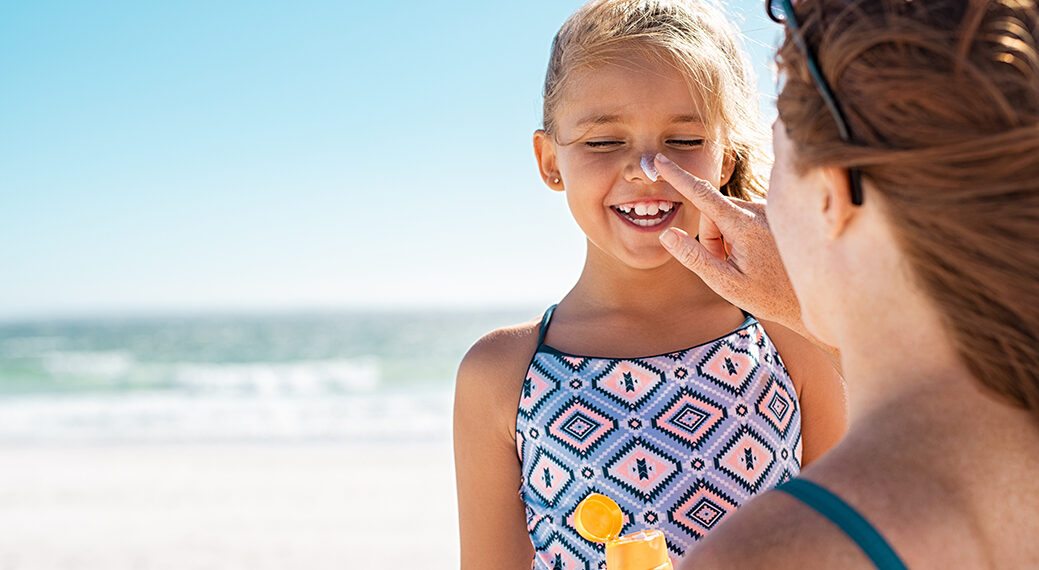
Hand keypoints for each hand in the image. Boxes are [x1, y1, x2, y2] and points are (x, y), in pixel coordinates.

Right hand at [654, 153, 806, 335]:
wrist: (816, 297)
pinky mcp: (774, 215)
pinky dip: (741, 236)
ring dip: (727, 239)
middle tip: (727, 267)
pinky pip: (743, 218)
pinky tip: (759, 257)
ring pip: (727, 217)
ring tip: (747, 265)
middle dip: (711, 238)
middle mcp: (758, 210)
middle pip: (713, 214)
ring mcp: (768, 211)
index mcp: (744, 225)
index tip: (659, 160)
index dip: (677, 177)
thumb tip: (668, 234)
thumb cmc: (770, 296)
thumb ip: (695, 257)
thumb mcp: (726, 284)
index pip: (702, 195)